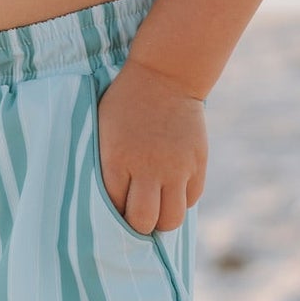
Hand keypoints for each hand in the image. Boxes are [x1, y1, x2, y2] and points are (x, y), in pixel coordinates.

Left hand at [95, 55, 206, 234]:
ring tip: (155, 210)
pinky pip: (191, 199)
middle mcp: (148, 167)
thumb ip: (103, 166)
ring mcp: (177, 167)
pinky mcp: (198, 163)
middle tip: (134, 218)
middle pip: (144, 221)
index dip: (112, 214)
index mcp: (117, 159)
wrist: (164, 75)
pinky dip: (180, 200)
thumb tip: (105, 204)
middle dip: (137, 225)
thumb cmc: (124, 104)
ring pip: (172, 219)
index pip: (114, 208)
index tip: (112, 210)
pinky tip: (171, 189)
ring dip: (161, 220)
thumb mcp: (101, 130)